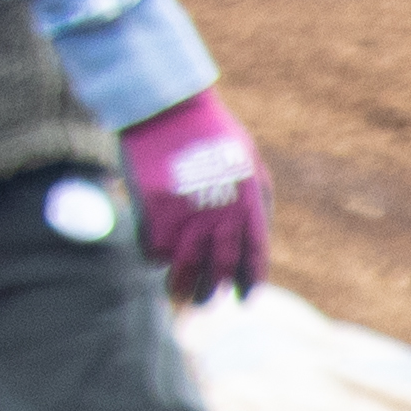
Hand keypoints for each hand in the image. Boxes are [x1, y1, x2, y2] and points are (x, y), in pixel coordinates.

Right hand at [117, 88, 270, 304]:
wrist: (168, 107)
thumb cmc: (213, 135)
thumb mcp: (250, 165)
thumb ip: (257, 206)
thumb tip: (256, 246)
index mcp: (248, 204)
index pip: (254, 255)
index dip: (249, 281)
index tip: (244, 299)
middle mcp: (219, 213)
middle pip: (218, 268)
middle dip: (212, 291)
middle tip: (206, 303)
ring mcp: (185, 213)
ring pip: (185, 267)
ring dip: (182, 287)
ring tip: (179, 297)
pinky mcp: (153, 209)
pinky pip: (153, 247)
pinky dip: (154, 257)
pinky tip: (156, 260)